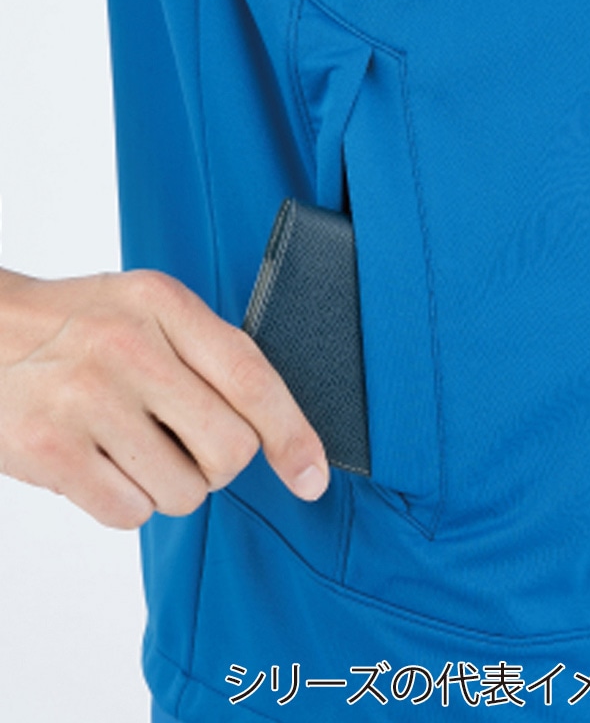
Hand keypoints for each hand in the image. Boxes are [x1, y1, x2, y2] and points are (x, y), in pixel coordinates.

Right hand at [0, 268, 327, 527]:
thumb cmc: (77, 328)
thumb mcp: (147, 312)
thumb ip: (211, 357)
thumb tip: (278, 432)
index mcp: (164, 305)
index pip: (253, 378)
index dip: (293, 434)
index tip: (312, 477)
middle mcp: (128, 346)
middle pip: (230, 450)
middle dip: (217, 464)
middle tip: (181, 441)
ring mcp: (85, 397)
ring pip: (184, 493)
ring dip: (167, 485)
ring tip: (129, 446)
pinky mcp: (48, 450)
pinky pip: (130, 513)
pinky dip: (124, 501)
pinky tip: (97, 463)